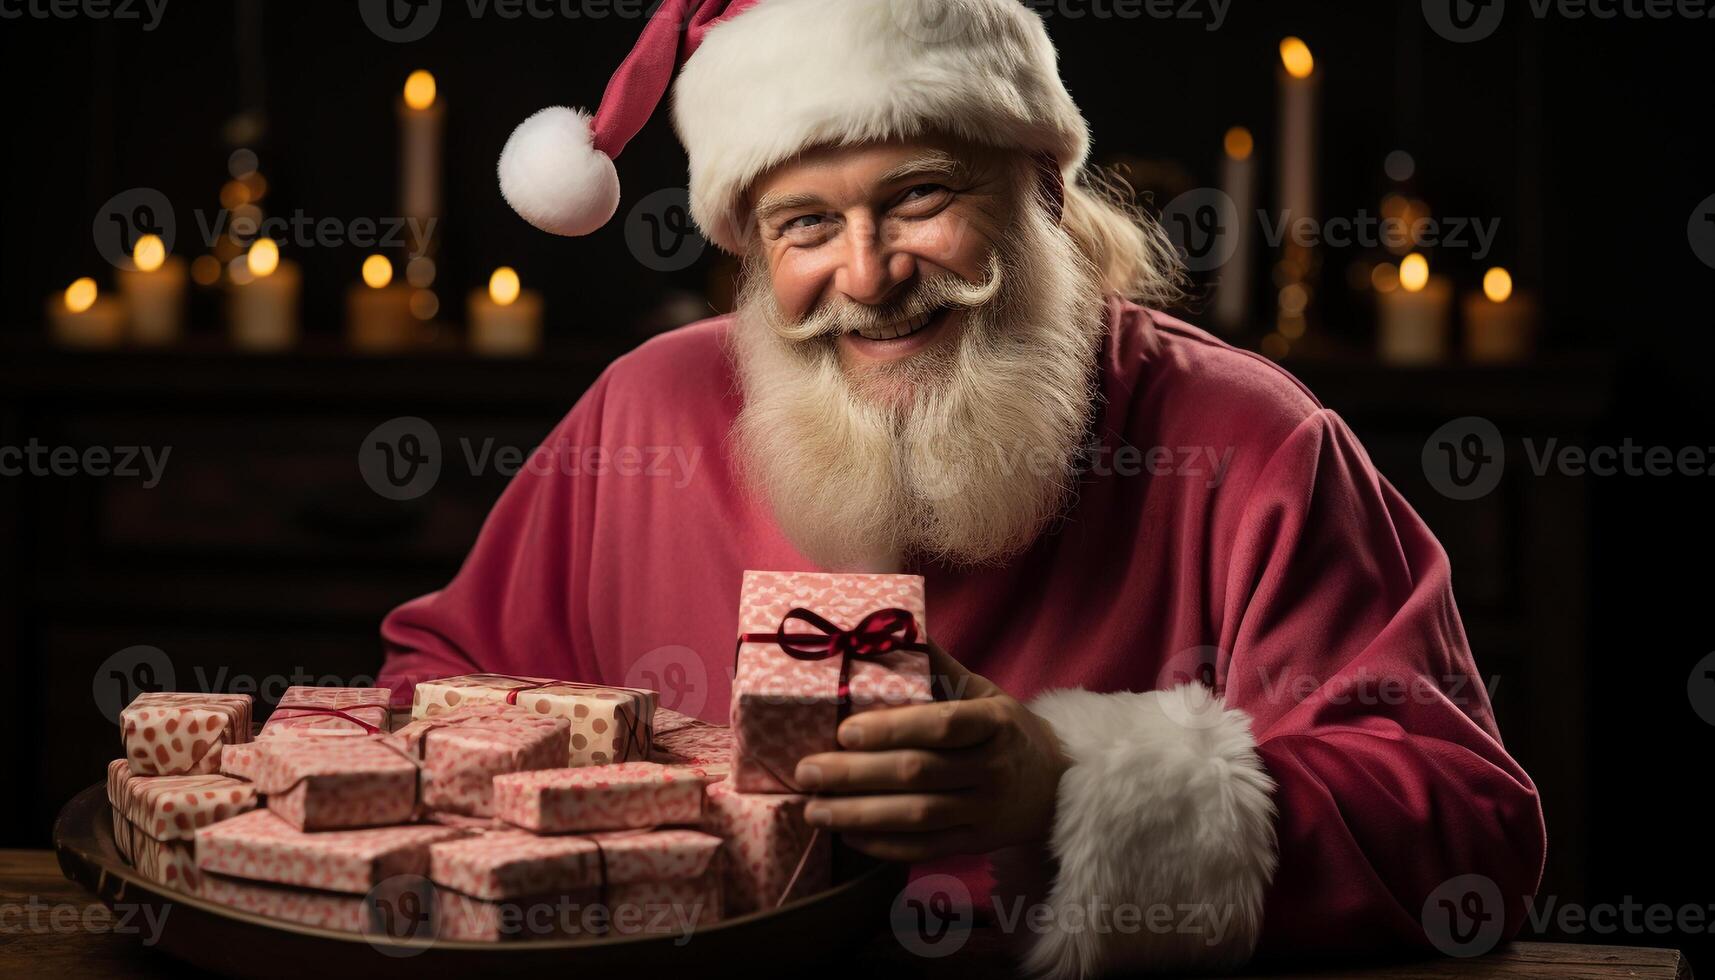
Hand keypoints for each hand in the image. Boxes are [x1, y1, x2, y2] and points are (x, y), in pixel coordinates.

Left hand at [792, 641, 1068, 861]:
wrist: (1054, 786)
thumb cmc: (1005, 729)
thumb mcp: (983, 691)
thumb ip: (938, 666)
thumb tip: (889, 630)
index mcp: (993, 722)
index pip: (941, 725)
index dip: (892, 729)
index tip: (844, 731)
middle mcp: (992, 768)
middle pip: (918, 773)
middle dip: (856, 774)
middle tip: (806, 771)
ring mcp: (985, 810)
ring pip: (917, 816)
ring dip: (859, 814)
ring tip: (813, 809)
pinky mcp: (975, 843)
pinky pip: (925, 848)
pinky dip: (883, 845)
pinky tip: (846, 835)